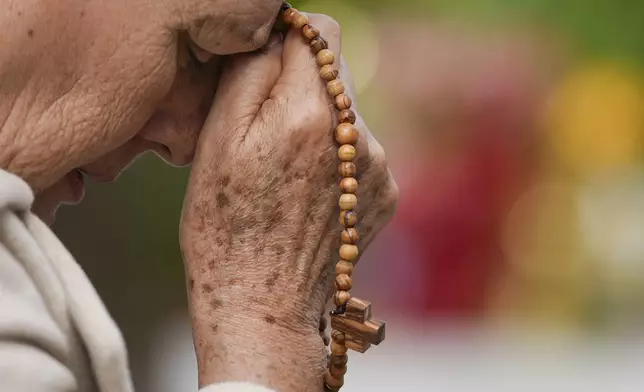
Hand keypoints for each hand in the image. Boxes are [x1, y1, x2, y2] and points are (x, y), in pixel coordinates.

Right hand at [180, 14, 397, 390]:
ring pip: (346, 110)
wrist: (264, 307)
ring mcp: (379, 167)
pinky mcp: (387, 193)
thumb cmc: (226, 227)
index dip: (289, 37)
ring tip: (280, 166)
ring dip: (316, 119)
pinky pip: (358, 148)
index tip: (265, 59)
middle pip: (336, 70)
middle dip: (299, 81)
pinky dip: (333, 153)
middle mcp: (358, 135)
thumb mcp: (218, 141)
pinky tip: (304, 189)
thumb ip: (251, 72)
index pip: (320, 32)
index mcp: (311, 114)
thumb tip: (278, 33)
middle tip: (261, 123)